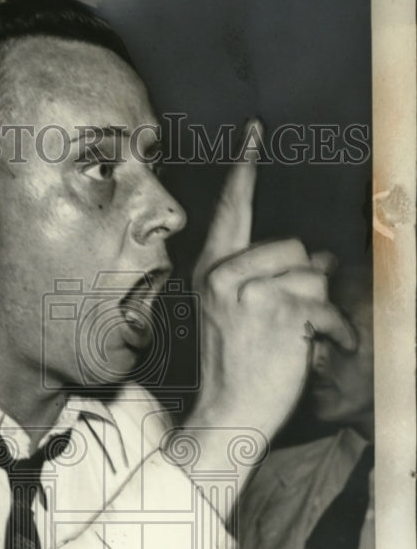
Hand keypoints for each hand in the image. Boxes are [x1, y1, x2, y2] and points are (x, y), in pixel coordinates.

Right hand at [188, 120, 355, 444]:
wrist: (227, 415)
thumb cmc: (235, 370)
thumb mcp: (232, 317)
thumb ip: (262, 279)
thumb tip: (319, 260)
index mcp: (211, 274)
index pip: (232, 213)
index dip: (244, 172)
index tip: (254, 132)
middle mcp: (225, 276)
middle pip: (292, 248)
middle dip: (305, 282)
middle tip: (293, 322)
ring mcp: (250, 292)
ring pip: (314, 277)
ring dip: (321, 312)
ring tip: (302, 341)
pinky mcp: (279, 312)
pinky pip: (327, 305)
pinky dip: (336, 332)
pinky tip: (325, 349)